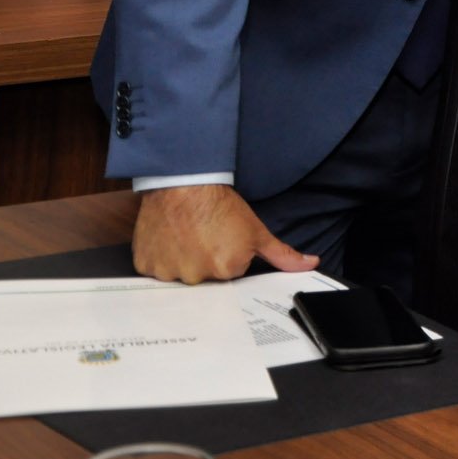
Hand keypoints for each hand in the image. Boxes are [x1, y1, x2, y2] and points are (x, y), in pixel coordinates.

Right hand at [132, 185, 317, 283]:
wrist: (185, 181)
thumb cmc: (221, 205)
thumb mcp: (257, 231)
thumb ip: (283, 254)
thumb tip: (311, 264)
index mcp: (227, 271)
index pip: (229, 274)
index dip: (228, 256)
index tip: (222, 240)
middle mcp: (197, 276)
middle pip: (204, 277)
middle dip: (205, 261)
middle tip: (203, 236)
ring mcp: (168, 272)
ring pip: (178, 274)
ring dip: (181, 260)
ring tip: (185, 235)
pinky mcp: (146, 264)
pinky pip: (155, 269)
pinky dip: (160, 257)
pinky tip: (168, 237)